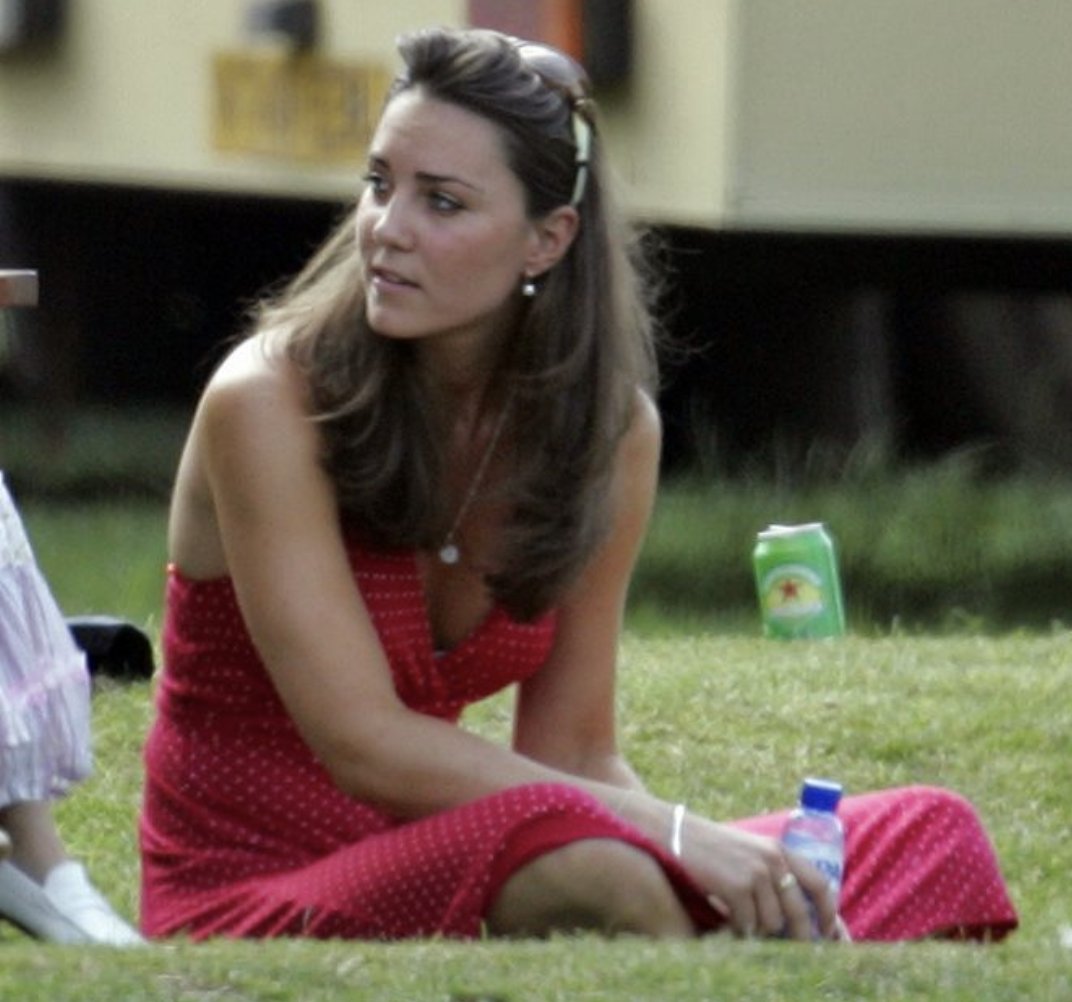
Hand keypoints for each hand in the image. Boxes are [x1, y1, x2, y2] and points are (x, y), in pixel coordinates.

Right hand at [677, 814, 841, 940]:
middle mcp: (773, 860)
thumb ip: (773, 872)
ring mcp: (756, 873)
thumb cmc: (713, 847)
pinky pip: (747, 925)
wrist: (677, 834)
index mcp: (780, 850)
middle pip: (799, 913)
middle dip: (799, 937)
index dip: (828, 913)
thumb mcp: (751, 851)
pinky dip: (739, 930)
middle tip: (793, 950)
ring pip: (772, 923)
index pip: (819, 885)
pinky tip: (728, 922)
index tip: (829, 933)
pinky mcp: (736, 887)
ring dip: (758, 930)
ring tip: (743, 922)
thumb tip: (794, 914)